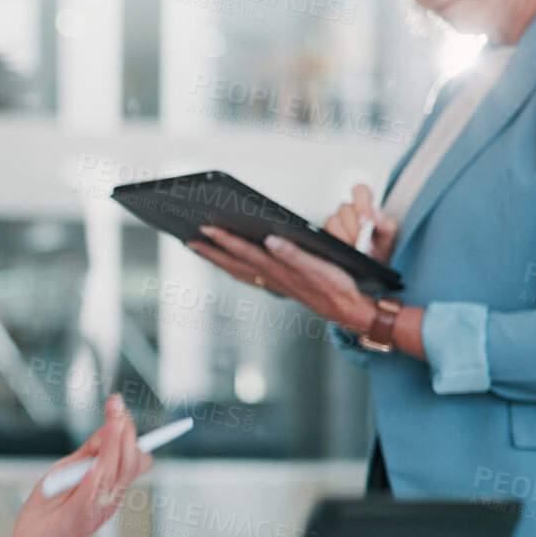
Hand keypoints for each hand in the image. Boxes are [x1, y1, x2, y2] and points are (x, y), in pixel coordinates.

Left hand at [0, 395, 149, 536]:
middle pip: (131, 462)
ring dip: (115, 445)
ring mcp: (95, 511)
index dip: (130, 432)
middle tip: (115, 406)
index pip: (135, 459)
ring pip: (116, 473)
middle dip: (125, 431)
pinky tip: (97, 462)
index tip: (118, 406)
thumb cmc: (45, 514)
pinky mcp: (77, 521)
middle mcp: (108, 500)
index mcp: (108, 489)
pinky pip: (92, 497)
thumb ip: (85, 455)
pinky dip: (96, 478)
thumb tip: (106, 428)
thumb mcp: (64, 474)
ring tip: (113, 421)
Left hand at [187, 225, 375, 334]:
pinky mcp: (279, 286)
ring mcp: (272, 283)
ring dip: (218, 260)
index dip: (223, 238)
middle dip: (210, 251)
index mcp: (276, 269)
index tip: (204, 228)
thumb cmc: (335, 285)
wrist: (346, 309)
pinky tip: (232, 266)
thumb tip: (271, 240)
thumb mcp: (317, 266)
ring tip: (202, 251)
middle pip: (232, 262)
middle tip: (189, 241)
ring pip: (237, 270)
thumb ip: (292, 254)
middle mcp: (269, 277)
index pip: (243, 250)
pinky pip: (249, 277)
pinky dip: (235, 269)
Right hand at [321, 184, 397, 264]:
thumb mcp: (390, 235)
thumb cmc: (381, 248)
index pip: (360, 191)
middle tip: (365, 243)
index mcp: (365, 206)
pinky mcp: (325, 235)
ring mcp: (335, 223)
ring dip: (346, 237)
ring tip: (357, 249)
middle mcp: (348, 212)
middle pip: (345, 209)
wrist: (373, 266)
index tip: (365, 220)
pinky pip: (325, 235)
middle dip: (356, 228)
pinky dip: (337, 244)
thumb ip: (386, 223)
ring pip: (333, 222)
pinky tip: (346, 250)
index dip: (362, 204)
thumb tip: (375, 215)